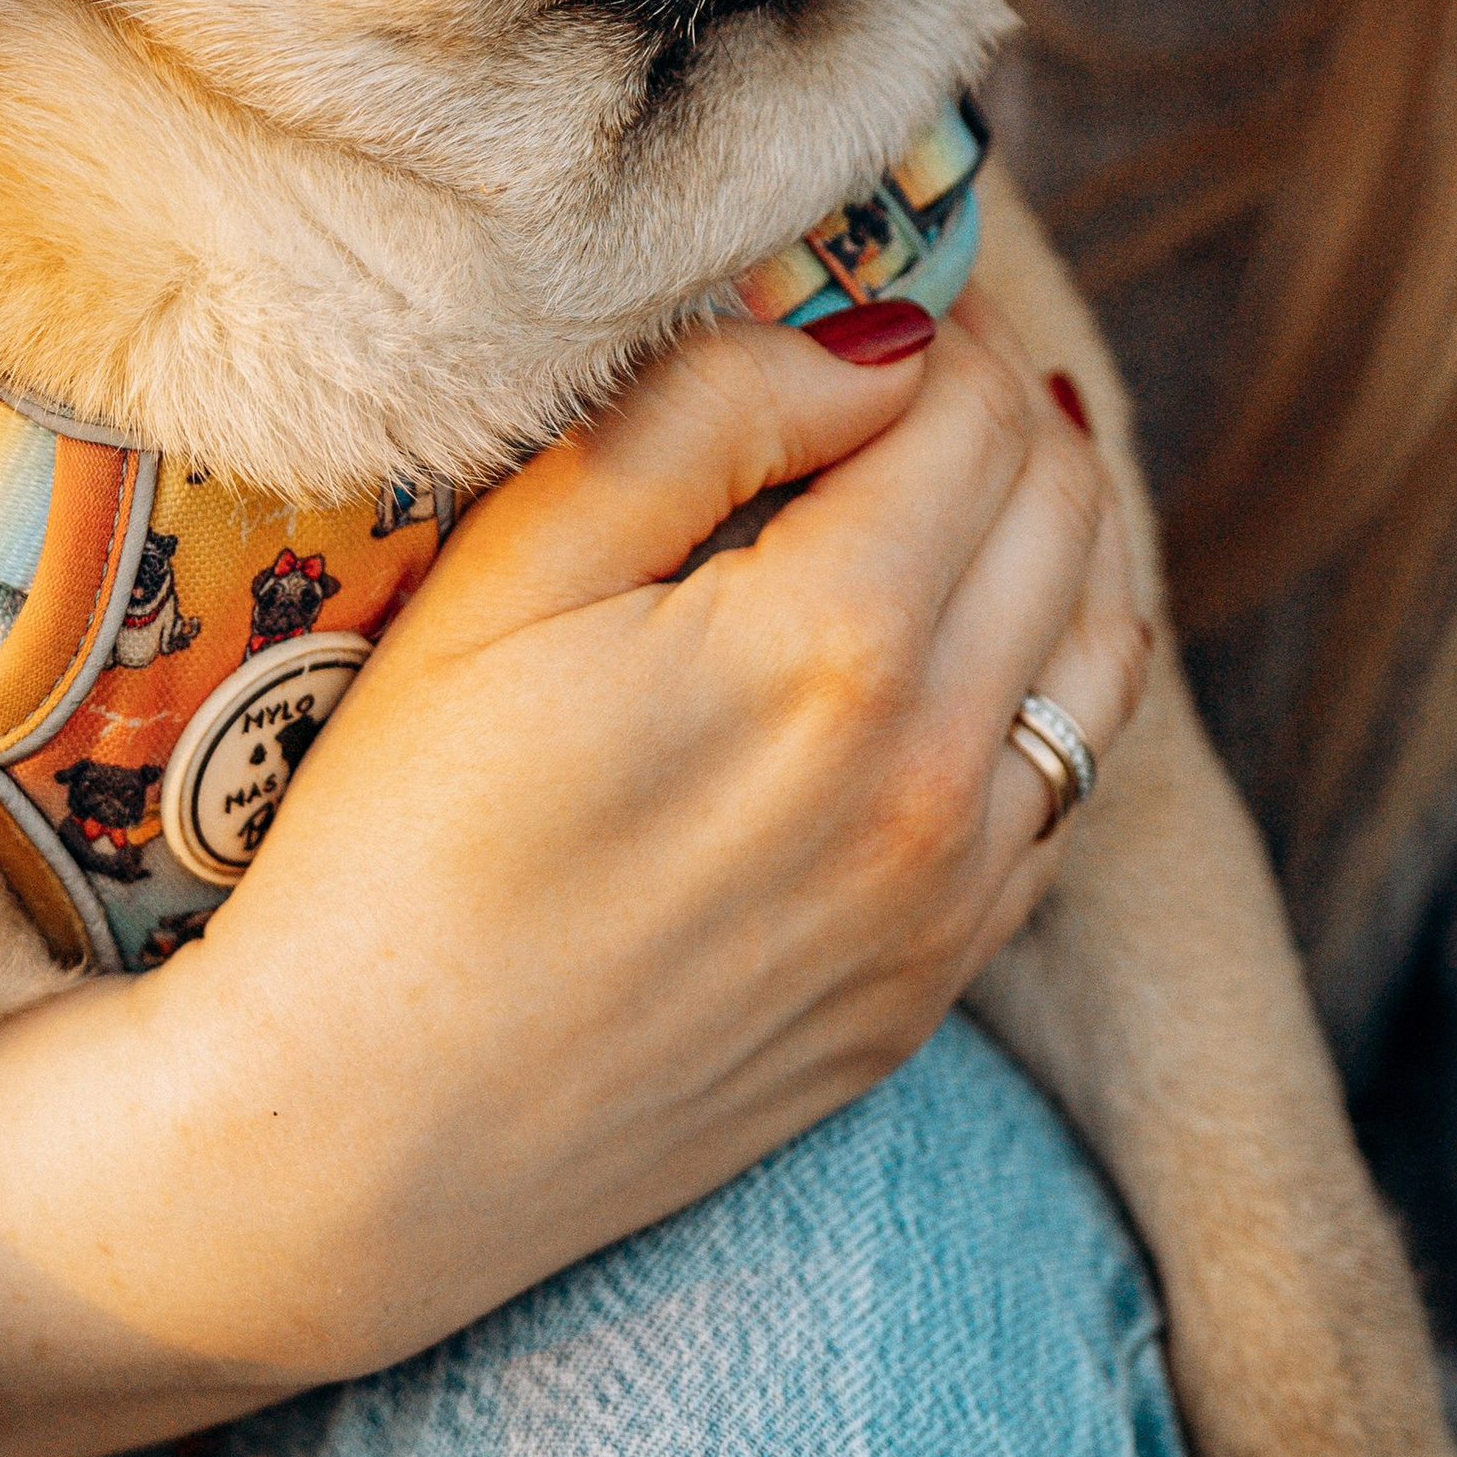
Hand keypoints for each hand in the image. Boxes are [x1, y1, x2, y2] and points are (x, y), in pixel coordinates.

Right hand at [0, 293, 1146, 1456]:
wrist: (351, 1144)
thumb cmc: (394, 834)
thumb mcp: (514, 573)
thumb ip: (708, 410)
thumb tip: (872, 336)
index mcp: (839, 647)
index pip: (970, 410)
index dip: (922, 327)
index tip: (852, 313)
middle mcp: (938, 777)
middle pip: (1060, 509)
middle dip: (994, 409)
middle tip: (898, 380)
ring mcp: (952, 900)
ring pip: (1105, 646)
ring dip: (1056, 535)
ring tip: (961, 483)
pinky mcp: (934, 989)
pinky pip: (1066, 790)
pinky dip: (1052, 681)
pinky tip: (969, 647)